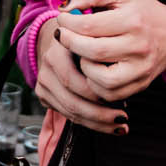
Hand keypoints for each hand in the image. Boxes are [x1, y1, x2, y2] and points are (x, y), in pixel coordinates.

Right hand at [32, 15, 128, 134]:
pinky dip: (89, 123)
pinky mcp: (43, 95)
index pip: (74, 80)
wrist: (59, 39)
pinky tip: (108, 126)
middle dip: (100, 113)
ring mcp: (42, 83)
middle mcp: (46, 68)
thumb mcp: (93, 38)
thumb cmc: (85, 38)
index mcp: (57, 51)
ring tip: (120, 126)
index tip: (123, 99)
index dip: (97, 92)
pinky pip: (67, 114)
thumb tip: (119, 80)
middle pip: (72, 100)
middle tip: (123, 118)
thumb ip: (102, 52)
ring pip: (70, 112)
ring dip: (97, 123)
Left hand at [52, 0, 165, 102]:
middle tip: (63, 36)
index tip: (62, 19)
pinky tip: (92, 68)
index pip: (89, 26)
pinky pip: (110, 93)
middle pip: (93, 51)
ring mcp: (141, 69)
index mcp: (132, 20)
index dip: (68, 23)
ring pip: (101, 79)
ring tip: (81, 53)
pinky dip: (95, 84)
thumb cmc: (141, 11)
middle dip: (70, 43)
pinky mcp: (140, 85)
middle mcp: (139, 46)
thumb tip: (64, 8)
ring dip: (83, 66)